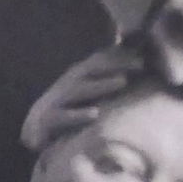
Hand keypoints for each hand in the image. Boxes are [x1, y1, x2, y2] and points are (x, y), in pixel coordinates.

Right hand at [20, 44, 146, 154]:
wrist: (36, 126)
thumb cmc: (69, 107)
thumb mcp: (87, 90)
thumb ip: (105, 79)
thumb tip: (136, 67)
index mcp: (79, 74)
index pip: (102, 60)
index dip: (122, 55)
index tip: (146, 55)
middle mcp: (70, 83)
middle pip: (94, 69)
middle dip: (118, 65)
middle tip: (141, 65)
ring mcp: (60, 99)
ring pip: (82, 89)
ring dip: (103, 84)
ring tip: (122, 82)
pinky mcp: (51, 118)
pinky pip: (66, 116)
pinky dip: (79, 115)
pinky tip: (95, 114)